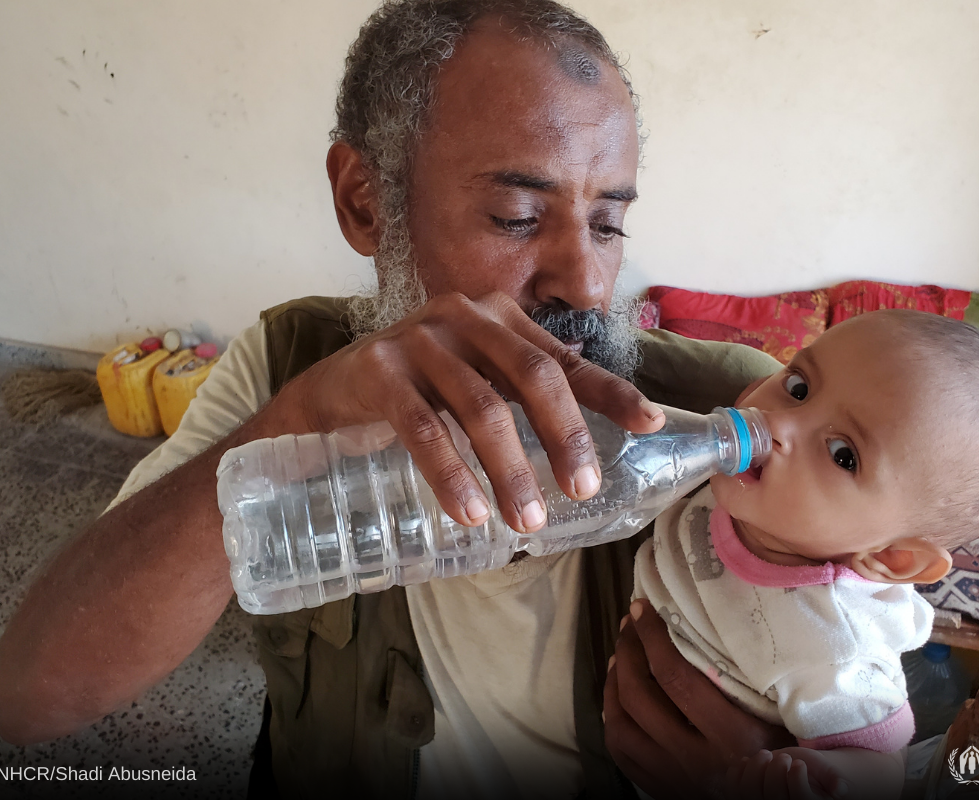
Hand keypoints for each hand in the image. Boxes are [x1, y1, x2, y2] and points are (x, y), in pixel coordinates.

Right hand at [272, 292, 664, 532]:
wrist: (328, 393)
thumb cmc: (419, 390)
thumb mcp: (480, 386)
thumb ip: (530, 396)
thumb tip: (605, 433)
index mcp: (498, 318)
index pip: (565, 359)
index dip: (611, 392)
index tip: (650, 424)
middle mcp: (464, 317)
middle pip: (532, 376)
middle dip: (564, 437)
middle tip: (582, 490)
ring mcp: (418, 340)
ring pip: (481, 408)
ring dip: (510, 470)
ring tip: (528, 521)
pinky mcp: (378, 370)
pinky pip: (422, 427)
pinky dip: (451, 474)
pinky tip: (470, 512)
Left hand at [603, 599, 795, 798]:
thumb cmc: (795, 764)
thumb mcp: (792, 724)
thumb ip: (773, 688)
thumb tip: (758, 633)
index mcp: (733, 738)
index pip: (676, 678)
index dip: (653, 637)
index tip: (644, 608)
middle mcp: (696, 760)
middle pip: (640, 697)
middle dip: (629, 651)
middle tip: (630, 622)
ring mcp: (674, 778)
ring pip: (621, 726)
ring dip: (614, 683)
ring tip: (621, 653)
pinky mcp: (663, 790)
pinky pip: (622, 753)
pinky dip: (613, 719)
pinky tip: (618, 696)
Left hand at [729, 749, 845, 799]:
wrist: (792, 770)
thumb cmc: (812, 772)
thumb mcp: (826, 772)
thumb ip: (833, 778)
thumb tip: (842, 790)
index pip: (800, 799)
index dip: (796, 781)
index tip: (798, 764)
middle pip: (773, 796)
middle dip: (776, 771)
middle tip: (784, 756)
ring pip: (751, 792)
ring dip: (757, 767)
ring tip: (767, 754)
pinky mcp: (744, 797)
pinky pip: (734, 788)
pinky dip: (738, 770)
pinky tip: (748, 761)